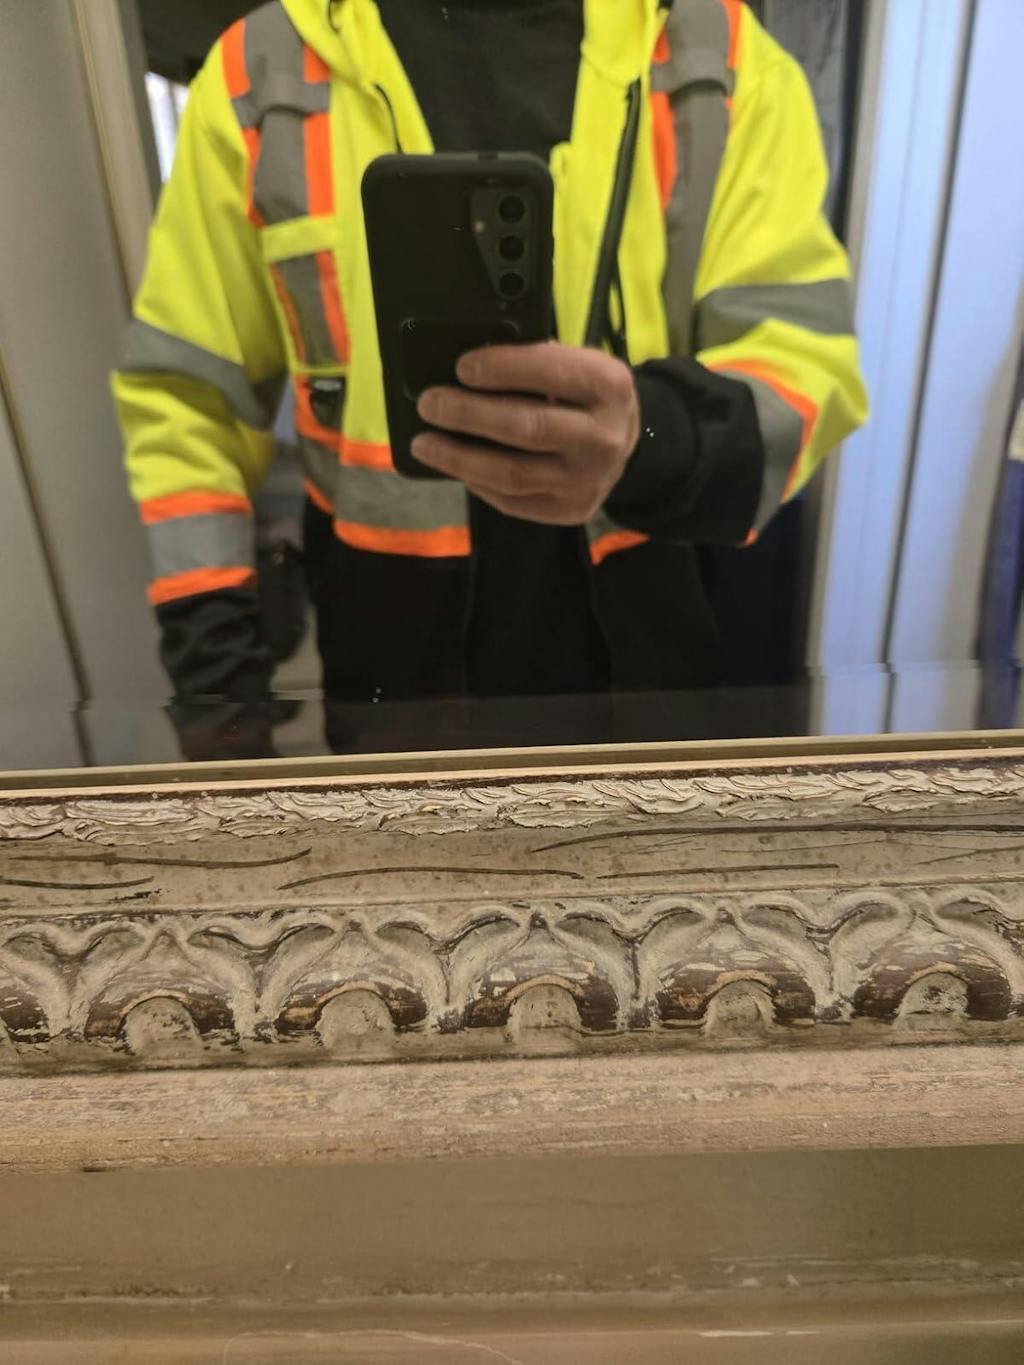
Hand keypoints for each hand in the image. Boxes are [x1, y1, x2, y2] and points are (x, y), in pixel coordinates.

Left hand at [411, 342, 640, 524]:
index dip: (502, 369)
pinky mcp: (569, 511)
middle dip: (468, 414)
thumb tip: (465, 370)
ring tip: (424, 443)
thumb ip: (535, 362)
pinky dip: (477, 483)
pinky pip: (512, 501)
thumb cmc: (585, 394)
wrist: (627, 444)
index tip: (461, 367)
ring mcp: (586, 481)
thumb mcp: (577, 365)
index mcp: (608, 387)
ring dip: (459, 458)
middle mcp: (602, 438)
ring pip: (512, 474)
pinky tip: (455, 467)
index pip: (551, 372)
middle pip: (526, 427)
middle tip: (429, 403)